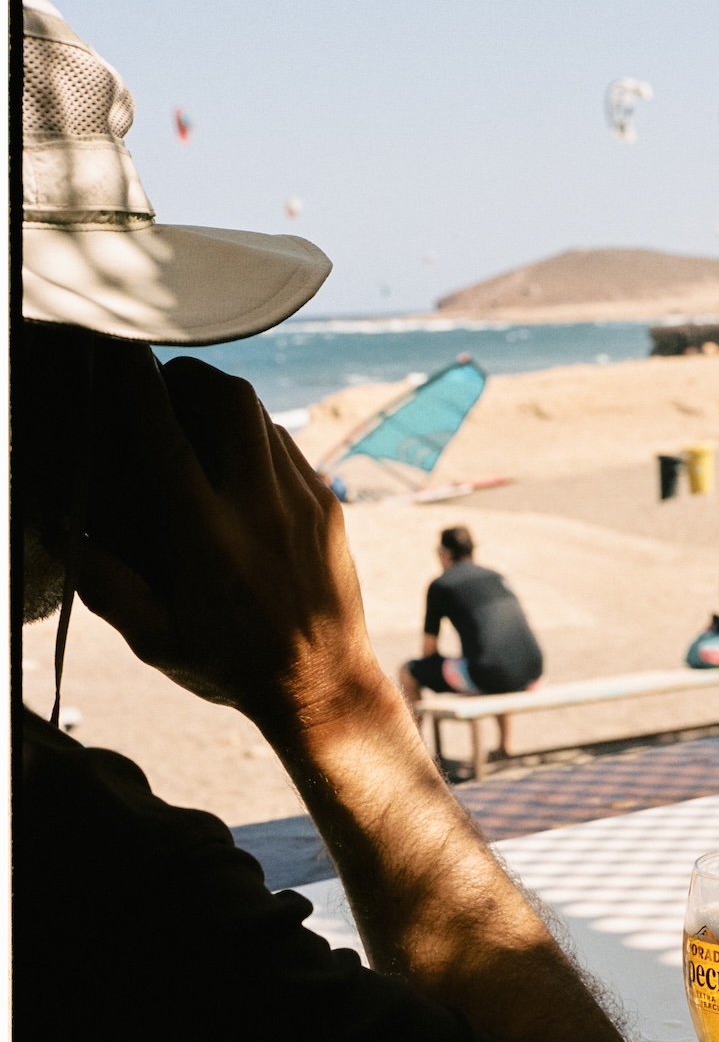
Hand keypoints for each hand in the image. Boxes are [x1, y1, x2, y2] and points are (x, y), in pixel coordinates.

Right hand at [78, 346, 381, 729]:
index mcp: (208, 535)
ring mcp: (303, 501)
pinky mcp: (329, 506)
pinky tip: (236, 457)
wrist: (323, 688)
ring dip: (224, 401)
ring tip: (195, 414)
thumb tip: (66, 535)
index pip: (164, 433)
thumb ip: (107, 586)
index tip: (117, 354)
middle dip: (189, 375)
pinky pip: (288, 447)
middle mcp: (259, 507)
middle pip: (227, 397)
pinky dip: (257, 435)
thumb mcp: (156, 641)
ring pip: (262, 416)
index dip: (135, 383)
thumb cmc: (233, 669)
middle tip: (162, 384)